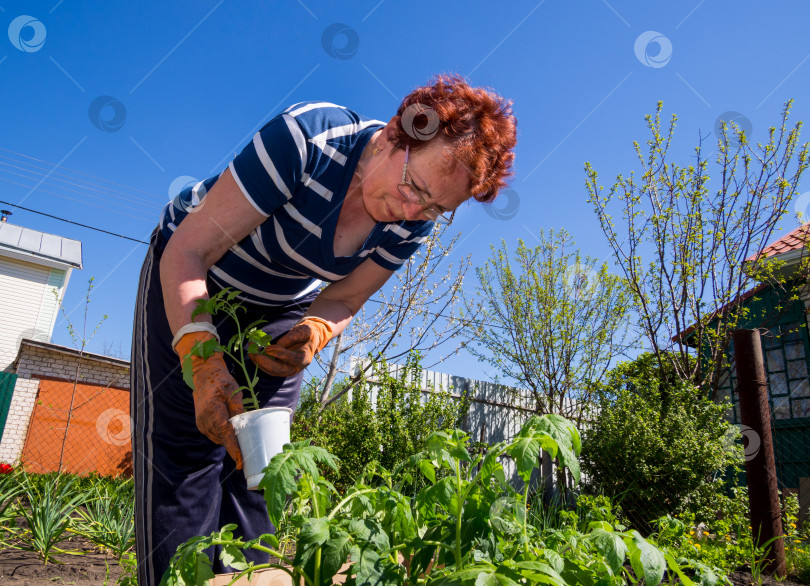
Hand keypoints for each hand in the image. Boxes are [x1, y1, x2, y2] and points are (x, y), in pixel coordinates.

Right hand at [175, 331, 244, 468]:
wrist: (203, 375)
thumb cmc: (220, 381)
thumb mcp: (233, 392)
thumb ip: (238, 409)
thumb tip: (247, 425)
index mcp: (214, 411)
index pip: (226, 435)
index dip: (234, 450)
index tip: (240, 463)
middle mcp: (205, 421)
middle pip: (223, 440)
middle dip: (235, 447)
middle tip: (249, 453)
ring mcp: (202, 424)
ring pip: (219, 439)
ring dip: (229, 441)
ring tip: (242, 440)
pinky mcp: (201, 425)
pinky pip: (215, 435)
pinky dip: (223, 436)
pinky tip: (231, 431)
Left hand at [250, 317, 332, 376]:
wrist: (308, 340)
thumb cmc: (307, 334)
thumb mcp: (305, 331)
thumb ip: (294, 336)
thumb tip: (279, 344)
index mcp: (304, 358)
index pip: (292, 359)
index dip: (280, 354)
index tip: (268, 348)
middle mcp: (295, 367)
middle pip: (280, 370)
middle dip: (265, 363)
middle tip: (255, 354)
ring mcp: (287, 370)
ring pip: (272, 371)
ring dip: (260, 363)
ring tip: (251, 352)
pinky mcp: (279, 368)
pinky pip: (268, 369)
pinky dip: (260, 362)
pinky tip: (253, 353)